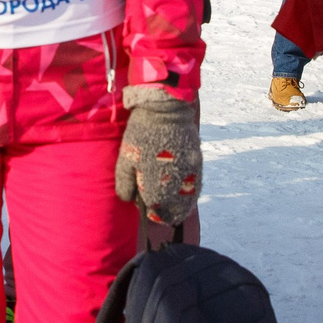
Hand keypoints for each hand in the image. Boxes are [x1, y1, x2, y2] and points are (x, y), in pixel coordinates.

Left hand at [114, 85, 201, 223]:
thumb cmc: (141, 133)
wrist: (165, 109)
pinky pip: (197, 184)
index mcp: (157, 185)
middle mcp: (176, 183)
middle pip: (176, 210)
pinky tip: (184, 191)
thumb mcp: (125, 158)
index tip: (145, 207)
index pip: (155, 209)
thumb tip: (128, 199)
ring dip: (181, 206)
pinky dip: (191, 192)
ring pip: (189, 200)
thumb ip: (125, 182)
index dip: (149, 210)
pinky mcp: (198, 162)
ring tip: (174, 208)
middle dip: (167, 213)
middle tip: (160, 211)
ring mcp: (190, 173)